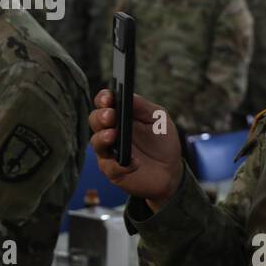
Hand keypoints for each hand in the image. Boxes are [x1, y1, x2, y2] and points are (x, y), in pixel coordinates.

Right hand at [89, 89, 182, 210]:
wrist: (170, 169)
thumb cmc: (161, 140)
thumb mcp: (158, 118)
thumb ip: (142, 106)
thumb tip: (129, 94)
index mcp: (119, 114)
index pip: (104, 102)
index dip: (103, 98)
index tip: (108, 99)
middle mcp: (109, 131)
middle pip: (95, 120)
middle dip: (100, 117)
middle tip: (110, 116)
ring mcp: (109, 151)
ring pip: (96, 143)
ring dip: (103, 139)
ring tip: (113, 136)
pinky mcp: (114, 171)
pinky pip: (112, 167)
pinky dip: (122, 165)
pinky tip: (134, 162)